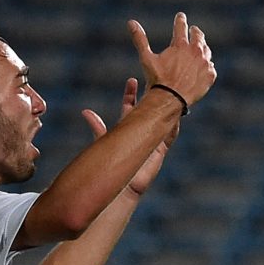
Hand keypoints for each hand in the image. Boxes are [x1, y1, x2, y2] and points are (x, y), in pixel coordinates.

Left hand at [81, 78, 176, 195]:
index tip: (132, 80)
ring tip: (170, 91)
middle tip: (155, 78)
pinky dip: (174, 124)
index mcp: (127, 129)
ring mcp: (152, 140)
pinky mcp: (160, 151)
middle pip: (148, 109)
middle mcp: (141, 132)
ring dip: (166, 106)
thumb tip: (84, 111)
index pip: (130, 107)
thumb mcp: (103, 140)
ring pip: (162, 119)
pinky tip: (179, 112)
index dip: (131, 94)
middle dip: (151, 94)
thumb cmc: (110, 164)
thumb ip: (97, 126)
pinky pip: (170, 135)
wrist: (120, 186)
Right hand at [128, 11, 216, 106]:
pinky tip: (203, 67)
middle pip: (198, 37)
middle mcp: (196, 51)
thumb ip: (140, 39)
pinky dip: (206, 66)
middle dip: (195, 32)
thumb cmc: (157, 79)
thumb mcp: (146, 58)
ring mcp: (204, 63)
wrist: (171, 99)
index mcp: (180, 45)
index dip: (180, 20)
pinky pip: (210, 67)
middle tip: (193, 30)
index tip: (180, 16)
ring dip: (202, 48)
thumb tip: (130, 22)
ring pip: (206, 51)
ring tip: (200, 48)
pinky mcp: (210, 75)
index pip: (181, 27)